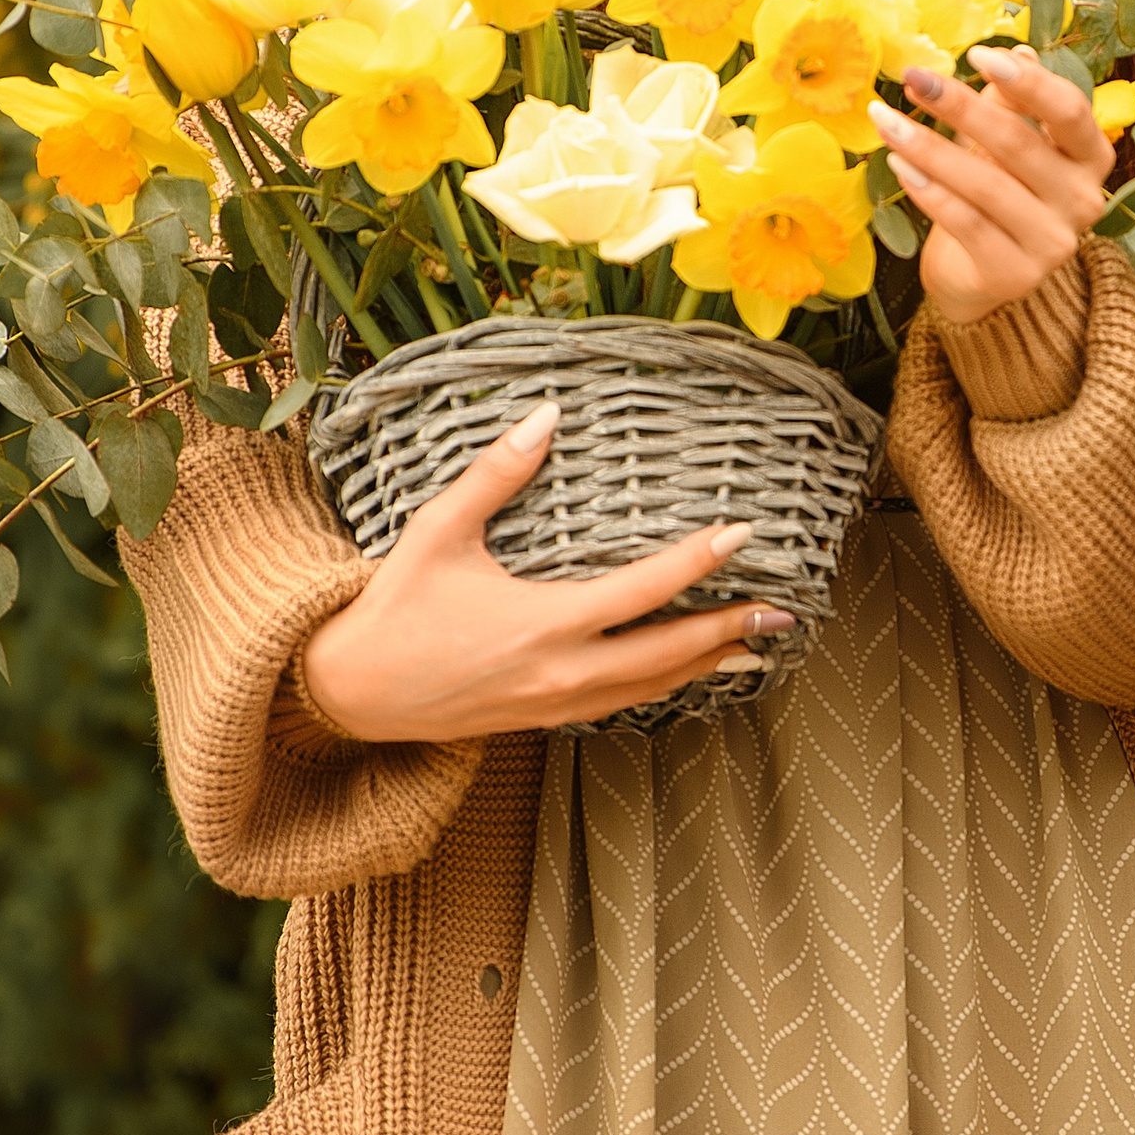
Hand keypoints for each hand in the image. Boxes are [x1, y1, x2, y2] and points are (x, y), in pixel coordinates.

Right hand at [300, 398, 792, 739]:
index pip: (642, 591)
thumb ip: (496, 473)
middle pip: (667, 654)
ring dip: (707, 664)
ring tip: (758, 643)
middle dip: (729, 630)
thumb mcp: (438, 530)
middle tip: (784, 610)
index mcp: (542, 623)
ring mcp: (556, 703)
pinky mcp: (545, 719)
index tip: (741, 533)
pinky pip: (623, 704)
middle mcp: (560, 671)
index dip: (697, 562)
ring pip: (651, 688)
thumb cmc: (393, 606)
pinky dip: (665, 686)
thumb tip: (547, 416)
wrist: (350, 692)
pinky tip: (688, 670)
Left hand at [870, 43, 1114, 328]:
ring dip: (928, 147)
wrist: (982, 273)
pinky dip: (928, 190)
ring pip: (985, 184)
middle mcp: (1083, 200)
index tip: (976, 54)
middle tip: (914, 78)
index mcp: (1091, 156)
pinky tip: (899, 165)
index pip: (1069, 110)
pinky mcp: (1014, 273)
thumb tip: (1018, 51)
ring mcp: (1053, 243)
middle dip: (959, 105)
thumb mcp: (1011, 141)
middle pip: (1018, 143)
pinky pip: (965, 222)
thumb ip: (1015, 102)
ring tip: (887, 121)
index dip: (1026, 80)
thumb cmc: (999, 191)